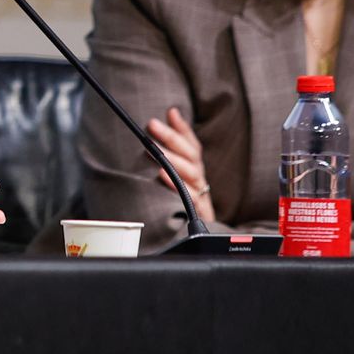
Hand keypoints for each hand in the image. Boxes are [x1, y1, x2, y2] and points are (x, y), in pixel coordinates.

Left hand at [147, 106, 213, 221]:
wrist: (200, 241)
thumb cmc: (182, 206)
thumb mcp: (174, 180)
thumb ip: (169, 156)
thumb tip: (167, 121)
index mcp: (194, 171)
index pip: (191, 145)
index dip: (182, 128)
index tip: (170, 112)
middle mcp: (199, 180)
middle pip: (191, 155)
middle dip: (171, 138)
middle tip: (152, 125)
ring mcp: (201, 197)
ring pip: (191, 174)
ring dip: (172, 159)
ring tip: (155, 150)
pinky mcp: (199, 214)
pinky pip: (190, 198)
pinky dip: (176, 185)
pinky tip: (162, 176)